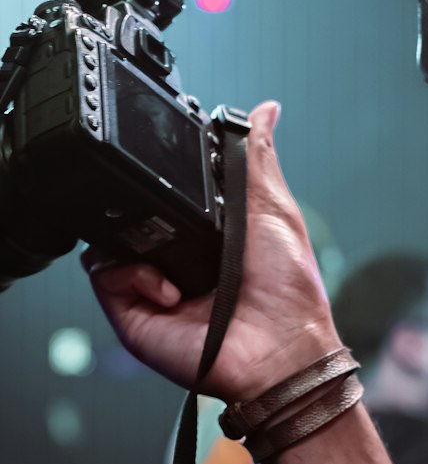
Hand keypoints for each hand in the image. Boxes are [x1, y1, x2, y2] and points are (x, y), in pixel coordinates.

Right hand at [83, 102, 338, 400]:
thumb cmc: (288, 293)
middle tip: (178, 218)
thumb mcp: (274, 210)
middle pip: (126, 212)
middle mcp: (171, 257)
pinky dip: (133, 275)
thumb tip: (265, 110)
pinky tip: (170, 291)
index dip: (159, 176)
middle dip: (140, 204)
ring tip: (179, 262)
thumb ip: (257, 159)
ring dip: (136, 241)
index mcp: (203, 233)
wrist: (279, 353)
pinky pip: (103, 274)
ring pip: (106, 240)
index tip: (167, 164)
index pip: (162, 193)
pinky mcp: (130, 312)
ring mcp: (147, 286)